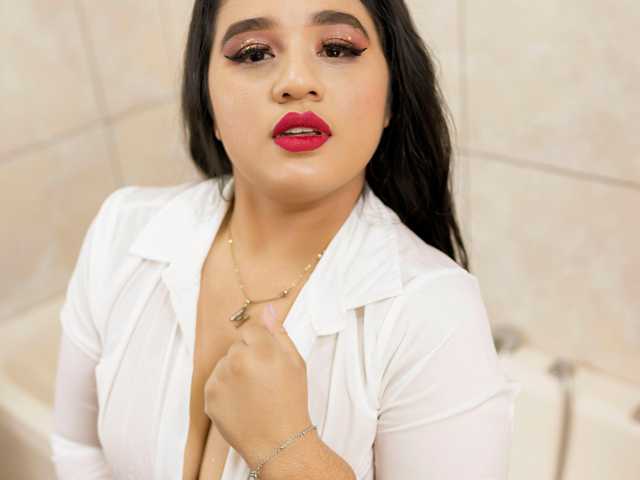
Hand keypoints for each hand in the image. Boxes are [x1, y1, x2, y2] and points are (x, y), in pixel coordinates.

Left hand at [204, 303, 313, 466]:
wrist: (279, 442)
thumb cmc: (291, 401)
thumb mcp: (295, 362)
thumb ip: (278, 333)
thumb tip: (267, 309)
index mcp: (261, 348)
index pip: (250, 329)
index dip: (260, 344)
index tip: (268, 360)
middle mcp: (237, 360)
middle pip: (237, 345)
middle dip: (247, 356)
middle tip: (263, 379)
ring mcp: (220, 378)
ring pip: (225, 363)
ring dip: (234, 372)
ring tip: (253, 393)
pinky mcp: (209, 396)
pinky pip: (215, 381)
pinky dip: (225, 389)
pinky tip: (241, 402)